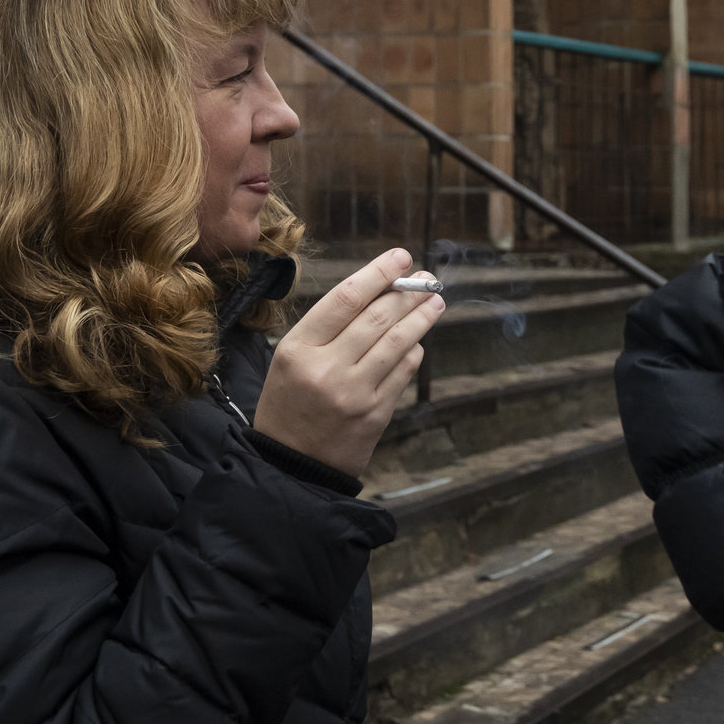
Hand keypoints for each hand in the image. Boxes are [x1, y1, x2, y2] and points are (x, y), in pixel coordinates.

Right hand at [252, 249, 443, 480]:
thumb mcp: (289, 360)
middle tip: (427, 279)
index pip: (345, 298)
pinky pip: (403, 372)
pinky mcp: (375, 414)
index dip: (378, 273)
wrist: (290, 466)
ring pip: (397, 342)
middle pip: (377, 317)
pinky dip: (413, 351)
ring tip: (435, 302)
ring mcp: (354, 393)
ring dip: (421, 318)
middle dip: (408, 292)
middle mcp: (326, 368)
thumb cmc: (288, 404)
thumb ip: (327, 329)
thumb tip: (378, 294)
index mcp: (298, 349)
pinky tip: (417, 340)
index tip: (401, 258)